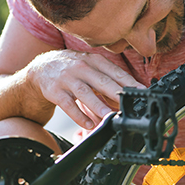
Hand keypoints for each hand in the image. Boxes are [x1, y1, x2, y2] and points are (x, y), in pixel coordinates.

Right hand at [26, 50, 144, 128]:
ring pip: (84, 93)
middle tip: (128, 104)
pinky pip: (67, 105)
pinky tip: (88, 124)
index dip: (129, 82)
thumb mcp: (90, 65)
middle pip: (101, 81)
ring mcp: (66, 78)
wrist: (41, 67)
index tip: (142, 92)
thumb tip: (128, 94)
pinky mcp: (54, 91)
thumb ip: (108, 77)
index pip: (114, 71)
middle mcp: (80, 67)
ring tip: (109, 116)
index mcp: (93, 60)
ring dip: (97, 105)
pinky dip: (78, 116)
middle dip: (116, 92)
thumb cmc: (72, 68)